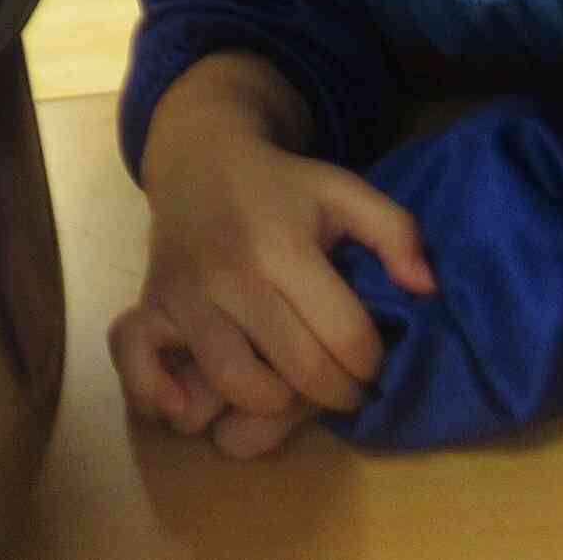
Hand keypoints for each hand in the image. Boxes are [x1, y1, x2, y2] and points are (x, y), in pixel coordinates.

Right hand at [111, 69, 434, 449]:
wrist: (199, 156)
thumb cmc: (280, 185)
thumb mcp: (344, 191)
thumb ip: (396, 232)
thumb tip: (426, 290)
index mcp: (283, 246)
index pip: (345, 336)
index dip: (372, 362)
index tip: (371, 359)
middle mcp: (232, 274)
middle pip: (299, 370)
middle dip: (336, 393)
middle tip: (344, 386)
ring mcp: (186, 294)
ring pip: (234, 383)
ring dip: (274, 404)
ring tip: (291, 390)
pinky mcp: (151, 304)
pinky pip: (136, 360)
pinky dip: (156, 394)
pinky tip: (184, 405)